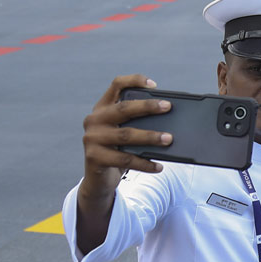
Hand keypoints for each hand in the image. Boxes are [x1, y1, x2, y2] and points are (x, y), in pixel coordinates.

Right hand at [74, 76, 172, 253]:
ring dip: (150, 137)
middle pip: (123, 108)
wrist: (98, 181)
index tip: (154, 84)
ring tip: (169, 139)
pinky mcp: (94, 158)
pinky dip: (144, 163)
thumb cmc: (117, 151)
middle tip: (167, 107)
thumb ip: (136, 123)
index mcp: (102, 108)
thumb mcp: (124, 133)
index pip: (117, 85)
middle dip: (147, 107)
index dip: (134, 81)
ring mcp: (92, 138)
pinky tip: (158, 166)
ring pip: (126, 135)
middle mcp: (94, 119)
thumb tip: (168, 120)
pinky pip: (125, 159)